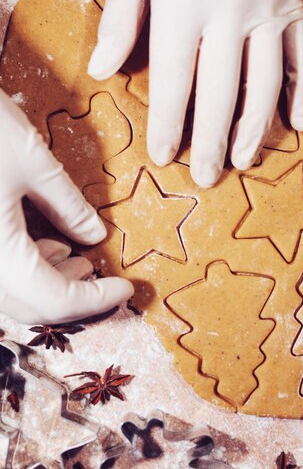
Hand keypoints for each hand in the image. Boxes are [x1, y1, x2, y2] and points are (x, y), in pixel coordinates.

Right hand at [0, 90, 133, 323]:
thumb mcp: (33, 162)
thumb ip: (68, 206)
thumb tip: (95, 235)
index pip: (56, 300)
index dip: (96, 300)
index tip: (125, 288)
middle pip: (31, 306)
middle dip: (75, 299)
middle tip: (103, 281)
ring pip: (11, 295)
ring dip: (49, 286)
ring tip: (79, 260)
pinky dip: (25, 271)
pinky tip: (44, 246)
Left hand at [88, 0, 302, 187]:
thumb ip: (123, 16)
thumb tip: (104, 70)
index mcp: (184, 3)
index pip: (173, 78)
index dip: (167, 121)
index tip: (164, 156)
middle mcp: (228, 13)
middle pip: (220, 91)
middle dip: (212, 139)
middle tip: (207, 176)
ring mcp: (266, 11)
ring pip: (264, 81)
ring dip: (256, 126)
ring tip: (245, 160)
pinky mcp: (292, 6)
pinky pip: (302, 55)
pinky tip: (300, 124)